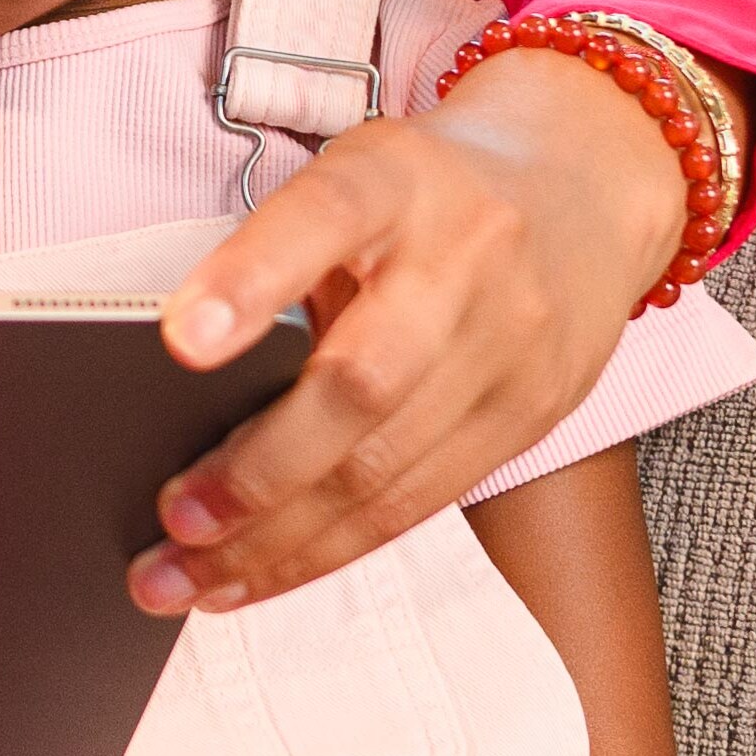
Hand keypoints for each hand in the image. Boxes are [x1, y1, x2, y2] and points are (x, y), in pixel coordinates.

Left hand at [136, 43, 706, 613]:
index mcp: (397, 178)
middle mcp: (465, 259)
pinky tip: (257, 575)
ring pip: (387, 470)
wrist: (583, 190)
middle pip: (361, 382)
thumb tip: (173, 379)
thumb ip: (278, 254)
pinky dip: (326, 550)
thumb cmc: (425, 195)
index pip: (322, 216)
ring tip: (184, 579)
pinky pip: (417, 504)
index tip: (178, 341)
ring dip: (276, 541)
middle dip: (258, 470)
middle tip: (173, 519)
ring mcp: (509, 346)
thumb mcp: (353, 177)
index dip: (249, 281)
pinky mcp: (529, 416)